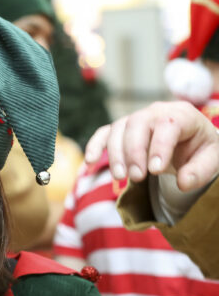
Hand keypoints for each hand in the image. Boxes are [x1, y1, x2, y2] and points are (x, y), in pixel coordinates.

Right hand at [84, 101, 218, 190]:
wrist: (190, 143)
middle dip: (134, 152)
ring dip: (115, 154)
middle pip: (137, 124)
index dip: (159, 147)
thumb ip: (201, 171)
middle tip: (136, 177)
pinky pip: (104, 133)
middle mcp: (155, 112)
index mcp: (182, 114)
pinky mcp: (121, 130)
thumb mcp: (212, 159)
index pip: (167, 125)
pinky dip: (95, 146)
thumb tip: (183, 183)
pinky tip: (89, 162)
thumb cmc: (200, 149)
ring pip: (118, 129)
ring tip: (120, 177)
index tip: (155, 171)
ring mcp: (136, 119)